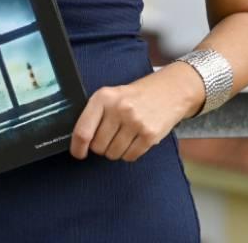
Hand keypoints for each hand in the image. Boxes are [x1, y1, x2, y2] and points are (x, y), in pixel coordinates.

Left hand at [70, 66, 200, 162]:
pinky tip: (134, 140)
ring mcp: (135, 122)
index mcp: (103, 97)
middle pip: (98, 146)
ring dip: (115, 151)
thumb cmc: (135, 96)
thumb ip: (94, 115)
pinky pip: (130, 157)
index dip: (77, 147)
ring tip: (124, 136)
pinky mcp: (150, 135)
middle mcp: (118, 109)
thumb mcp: (111, 96)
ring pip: (113, 154)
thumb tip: (79, 143)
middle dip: (101, 147)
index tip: (78, 153)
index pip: (83, 130)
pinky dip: (129, 153)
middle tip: (110, 136)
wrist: (170, 90)